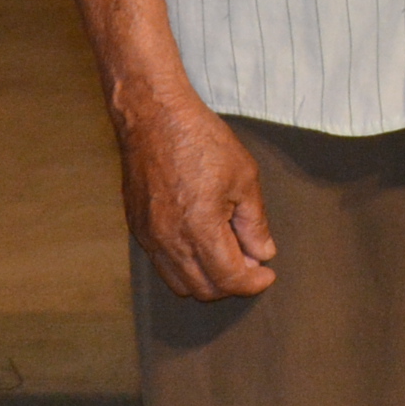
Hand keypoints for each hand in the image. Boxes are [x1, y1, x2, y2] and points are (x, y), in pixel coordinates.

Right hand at [117, 87, 276, 299]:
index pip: (229, 279)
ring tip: (227, 255)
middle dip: (232, 284)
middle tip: (251, 263)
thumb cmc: (200, 139)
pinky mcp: (137, 228)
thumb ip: (254, 223)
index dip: (253, 283)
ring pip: (180, 283)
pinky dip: (185, 265)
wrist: (153, 115)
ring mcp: (149, 236)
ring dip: (207, 280)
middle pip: (204, 290)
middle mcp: (169, 240)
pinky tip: (201, 243)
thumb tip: (262, 253)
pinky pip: (161, 263)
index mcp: (200, 229)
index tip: (267, 274)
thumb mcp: (244, 177)